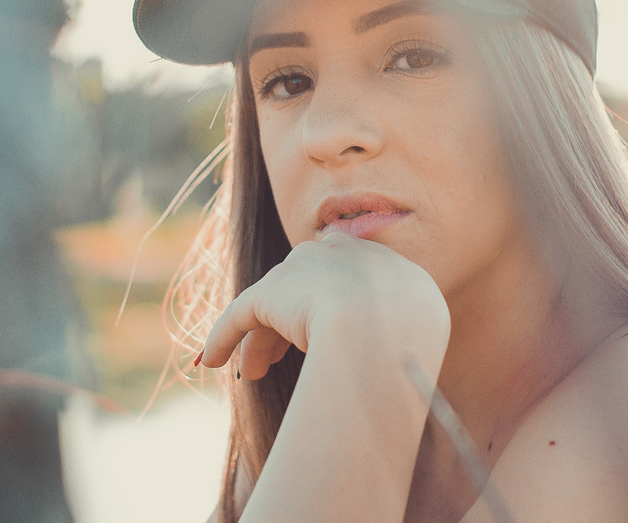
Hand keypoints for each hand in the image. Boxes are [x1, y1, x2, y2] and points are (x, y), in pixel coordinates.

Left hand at [200, 232, 449, 379]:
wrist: (389, 324)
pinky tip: (212, 359)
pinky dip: (223, 337)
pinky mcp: (269, 293)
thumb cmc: (411, 332)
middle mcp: (333, 253)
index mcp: (373, 259)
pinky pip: (240, 316)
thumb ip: (392, 327)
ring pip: (271, 307)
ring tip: (253, 374)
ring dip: (258, 342)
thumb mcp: (414, 324)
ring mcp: (301, 270)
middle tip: (274, 360)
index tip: (317, 339)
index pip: (337, 279)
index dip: (323, 310)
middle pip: (300, 291)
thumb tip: (386, 352)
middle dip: (284, 327)